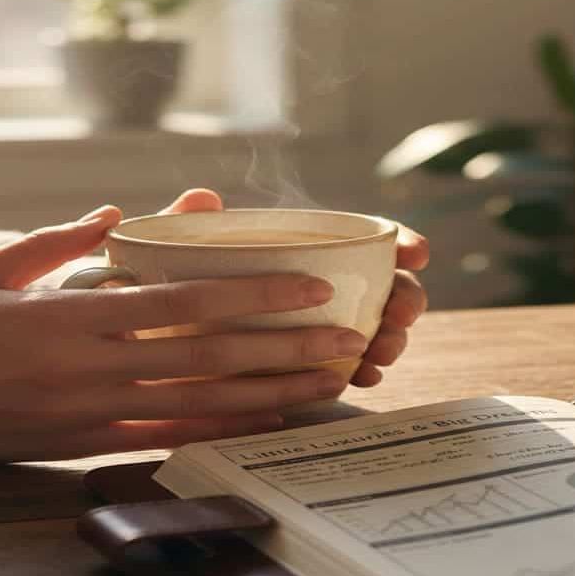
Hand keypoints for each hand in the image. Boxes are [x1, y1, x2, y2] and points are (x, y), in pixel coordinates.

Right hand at [0, 206, 364, 462]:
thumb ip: (62, 240)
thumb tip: (118, 214)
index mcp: (73, 316)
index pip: (186, 303)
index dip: (255, 296)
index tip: (309, 287)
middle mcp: (91, 368)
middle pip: (209, 357)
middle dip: (285, 346)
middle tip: (346, 335)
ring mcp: (90, 412)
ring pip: (200, 403)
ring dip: (271, 393)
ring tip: (327, 381)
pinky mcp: (81, 443)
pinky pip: (164, 440)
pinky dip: (220, 430)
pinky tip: (263, 420)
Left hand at [161, 189, 428, 387]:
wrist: (156, 345)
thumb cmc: (170, 285)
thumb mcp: (171, 253)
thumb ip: (185, 225)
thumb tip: (204, 198)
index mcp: (304, 247)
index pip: (367, 239)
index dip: (401, 243)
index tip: (417, 253)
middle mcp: (323, 284)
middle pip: (384, 286)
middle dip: (405, 297)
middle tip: (399, 312)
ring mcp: (322, 326)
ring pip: (374, 328)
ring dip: (389, 338)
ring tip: (384, 350)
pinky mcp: (311, 366)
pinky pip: (348, 368)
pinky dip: (362, 371)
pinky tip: (365, 377)